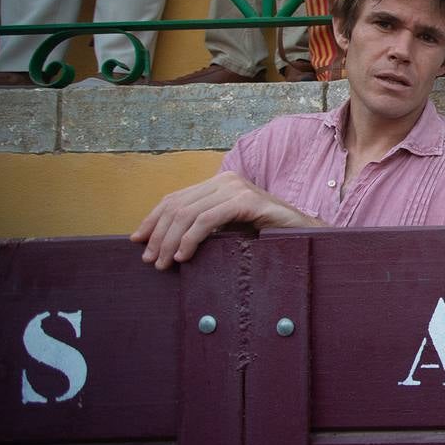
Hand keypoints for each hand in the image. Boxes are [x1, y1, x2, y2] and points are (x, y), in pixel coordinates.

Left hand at [130, 171, 322, 269]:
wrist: (307, 236)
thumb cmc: (268, 237)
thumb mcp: (230, 230)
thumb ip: (204, 227)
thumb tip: (165, 242)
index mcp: (220, 184)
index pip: (175, 198)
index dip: (153, 220)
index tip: (138, 241)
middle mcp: (227, 180)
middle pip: (177, 205)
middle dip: (159, 235)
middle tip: (151, 261)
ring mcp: (237, 188)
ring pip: (188, 213)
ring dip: (170, 241)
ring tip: (165, 263)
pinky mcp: (247, 201)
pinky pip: (208, 219)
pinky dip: (191, 239)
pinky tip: (185, 256)